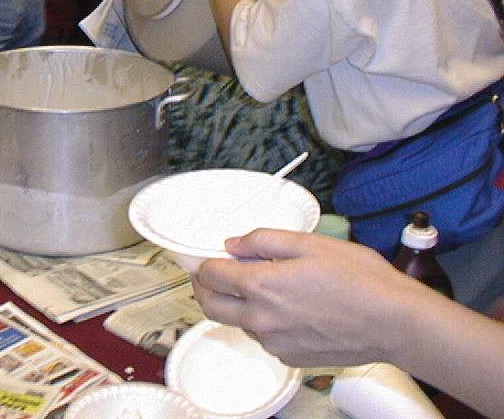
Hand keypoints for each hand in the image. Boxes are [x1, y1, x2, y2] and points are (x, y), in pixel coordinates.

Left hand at [193, 229, 415, 366]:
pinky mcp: (290, 357)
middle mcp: (262, 319)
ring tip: (263, 288)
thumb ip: (264, 240)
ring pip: (238, 323)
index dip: (204, 264)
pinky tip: (289, 309)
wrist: (395, 323)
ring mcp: (275, 342)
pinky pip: (264, 338)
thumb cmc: (360, 279)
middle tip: (214, 275)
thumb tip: (233, 244)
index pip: (210, 277)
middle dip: (205, 289)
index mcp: (262, 286)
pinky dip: (265, 323)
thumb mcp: (310, 243)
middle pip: (211, 307)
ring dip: (238, 306)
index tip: (209, 258)